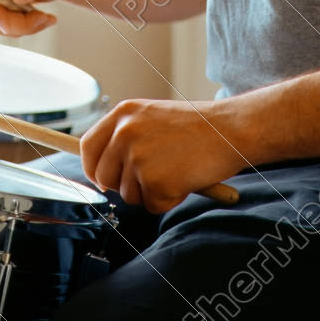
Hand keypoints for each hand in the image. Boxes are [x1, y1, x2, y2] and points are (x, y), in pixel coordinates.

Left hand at [80, 98, 247, 212]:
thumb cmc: (197, 127)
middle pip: (103, 176)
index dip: (93, 167)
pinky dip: (169, 200)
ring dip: (151, 192)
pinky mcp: (156, 181)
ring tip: (176, 171)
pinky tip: (186, 180)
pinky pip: (153, 205)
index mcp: (122, 114)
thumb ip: (125, 136)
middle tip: (150, 179)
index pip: (88, 147)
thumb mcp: (152, 118)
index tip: (102, 179)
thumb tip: (101, 170)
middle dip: (122, 186)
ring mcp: (139, 158)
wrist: (232, 130)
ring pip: (128, 194)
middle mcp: (125, 134)